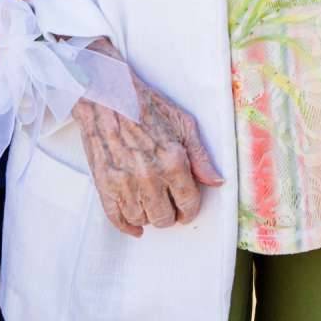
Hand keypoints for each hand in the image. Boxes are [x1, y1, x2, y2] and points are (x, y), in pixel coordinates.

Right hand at [71, 39, 223, 236]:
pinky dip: (127, 225)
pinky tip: (135, 224)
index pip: (188, 203)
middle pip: (164, 217)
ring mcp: (124, 182)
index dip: (190, 209)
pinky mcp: (104, 184)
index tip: (187, 208)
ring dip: (149, 215)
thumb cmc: (144, 105)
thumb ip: (200, 156)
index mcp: (172, 161)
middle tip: (170, 205)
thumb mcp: (182, 123)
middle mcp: (149, 176)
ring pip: (141, 219)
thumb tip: (216, 180)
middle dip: (171, 214)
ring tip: (152, 203)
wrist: (106, 95)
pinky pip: (116, 217)